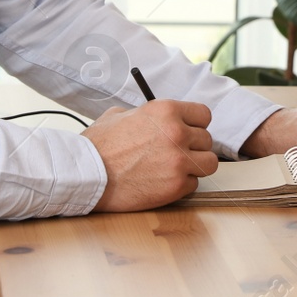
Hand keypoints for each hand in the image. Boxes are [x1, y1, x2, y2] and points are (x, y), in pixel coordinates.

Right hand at [81, 100, 218, 211]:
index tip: (188, 131)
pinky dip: (182, 186)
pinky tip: (163, 183)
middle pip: (207, 140)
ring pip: (209, 163)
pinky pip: (194, 185)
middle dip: (193, 147)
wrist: (87, 174)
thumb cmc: (99, 146)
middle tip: (176, 153)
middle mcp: (177, 132)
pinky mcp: (176, 186)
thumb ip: (146, 114)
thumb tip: (156, 119)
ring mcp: (179, 160)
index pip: (203, 115)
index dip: (195, 124)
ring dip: (195, 167)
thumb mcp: (120, 115)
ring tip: (175, 169)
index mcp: (165, 110)